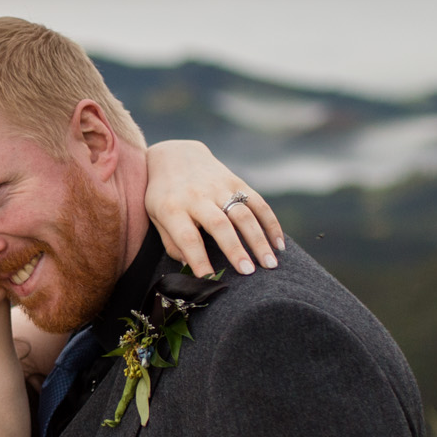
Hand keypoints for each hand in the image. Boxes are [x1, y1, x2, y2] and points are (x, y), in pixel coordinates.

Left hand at [144, 139, 284, 277]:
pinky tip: (279, 245)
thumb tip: (189, 268)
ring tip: (270, 264)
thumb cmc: (164, 196)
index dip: (198, 260)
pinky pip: (258, 203)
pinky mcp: (236, 181)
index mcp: (172, 208)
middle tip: (248, 273)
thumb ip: (172, 242)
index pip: (187, 238)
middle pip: (219, 225)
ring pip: (243, 214)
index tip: (210, 280)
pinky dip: (271, 223)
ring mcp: (219, 188)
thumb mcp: (157, 217)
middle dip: (235, 249)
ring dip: (258, 240)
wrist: (176, 155)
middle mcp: (197, 197)